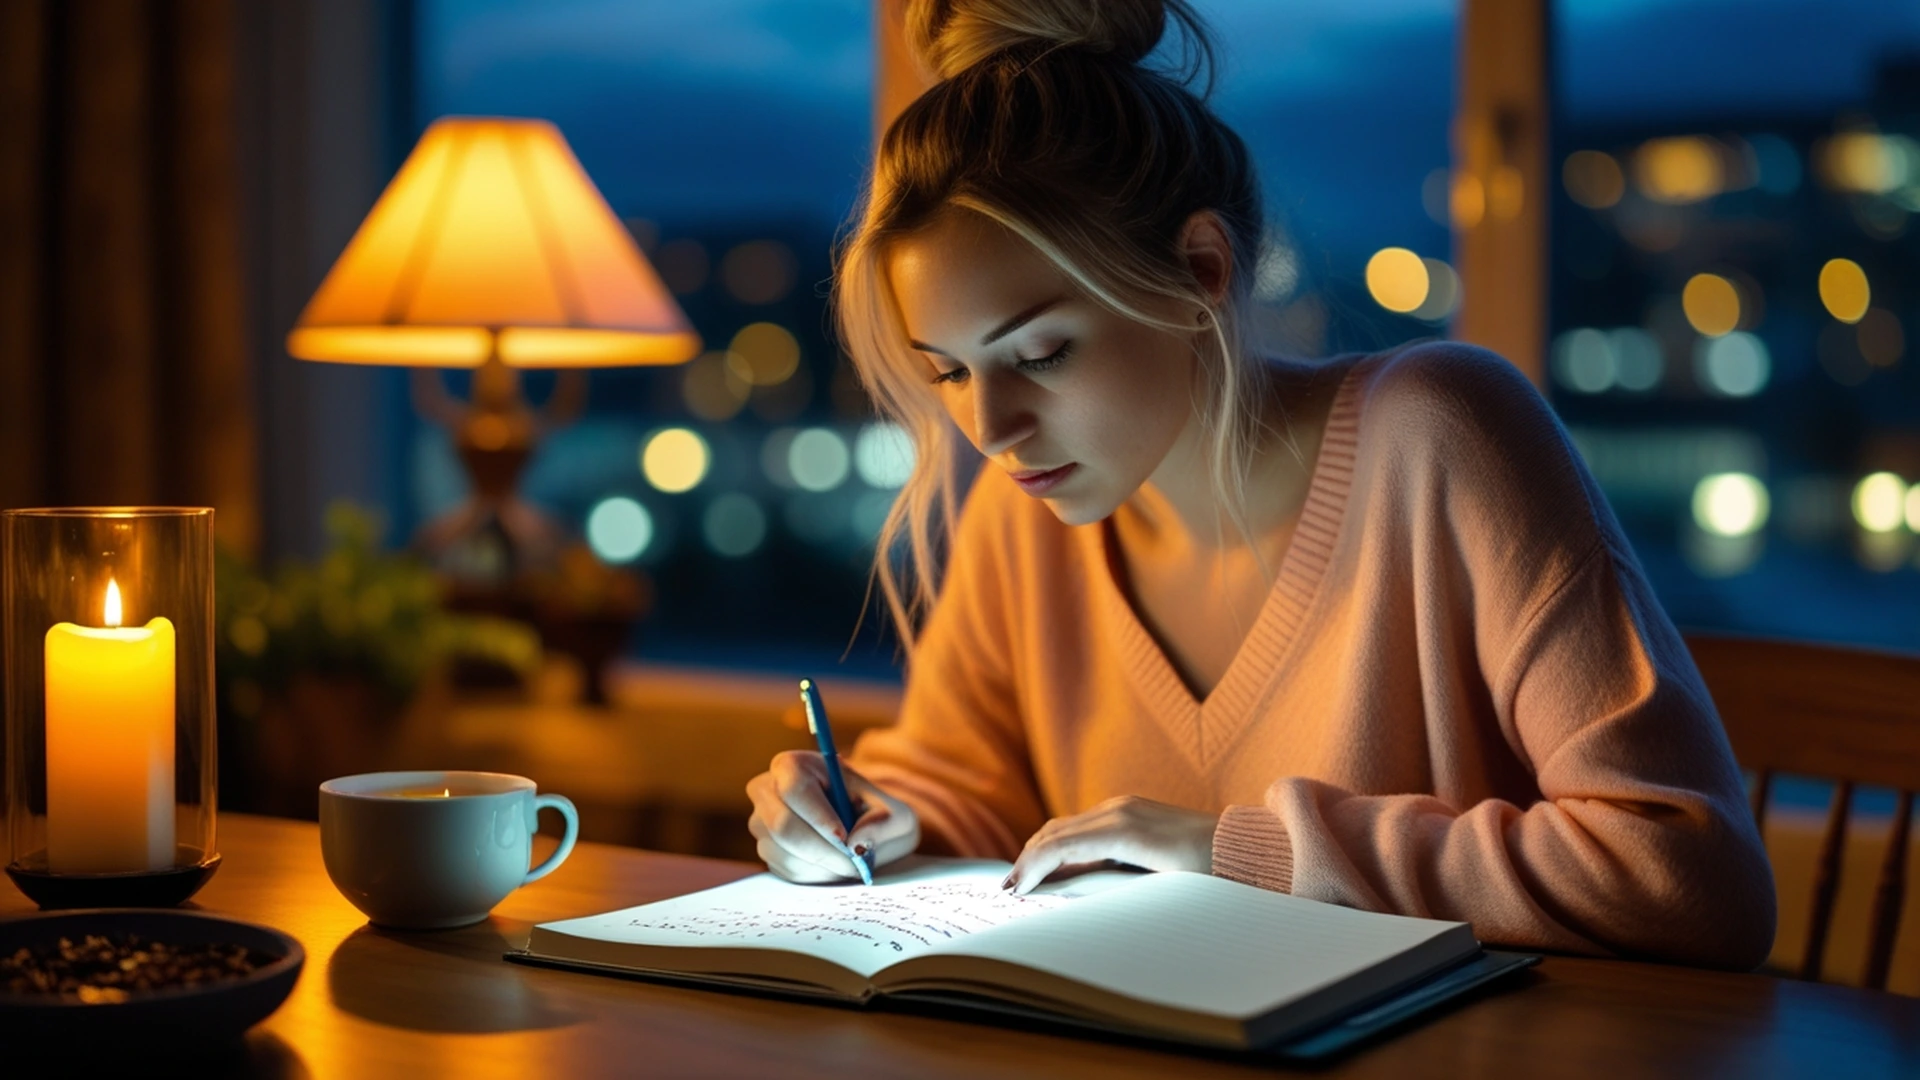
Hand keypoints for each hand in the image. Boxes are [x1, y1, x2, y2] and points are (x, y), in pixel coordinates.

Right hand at [746, 751, 919, 883]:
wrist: (865, 833)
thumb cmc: (877, 815)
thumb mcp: (896, 813)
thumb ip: (885, 822)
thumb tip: (856, 843)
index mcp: (794, 765)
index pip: (795, 788)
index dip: (818, 816)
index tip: (845, 838)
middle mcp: (767, 791)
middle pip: (782, 825)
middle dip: (822, 850)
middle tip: (854, 864)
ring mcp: (761, 823)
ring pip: (783, 852)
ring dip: (822, 866)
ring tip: (849, 863)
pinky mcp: (766, 851)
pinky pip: (785, 871)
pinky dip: (815, 875)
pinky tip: (835, 867)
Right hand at [1005, 796, 1217, 894]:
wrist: (1242, 846)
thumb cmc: (1207, 874)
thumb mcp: (1157, 889)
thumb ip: (1108, 888)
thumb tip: (1064, 893)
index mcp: (1125, 830)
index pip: (1060, 845)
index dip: (1031, 868)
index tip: (1013, 892)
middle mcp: (1119, 810)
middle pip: (1055, 831)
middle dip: (1028, 859)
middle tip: (1007, 890)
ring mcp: (1123, 807)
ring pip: (1065, 826)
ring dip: (1041, 850)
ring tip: (1023, 880)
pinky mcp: (1128, 810)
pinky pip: (1083, 826)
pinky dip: (1061, 845)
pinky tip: (1055, 865)